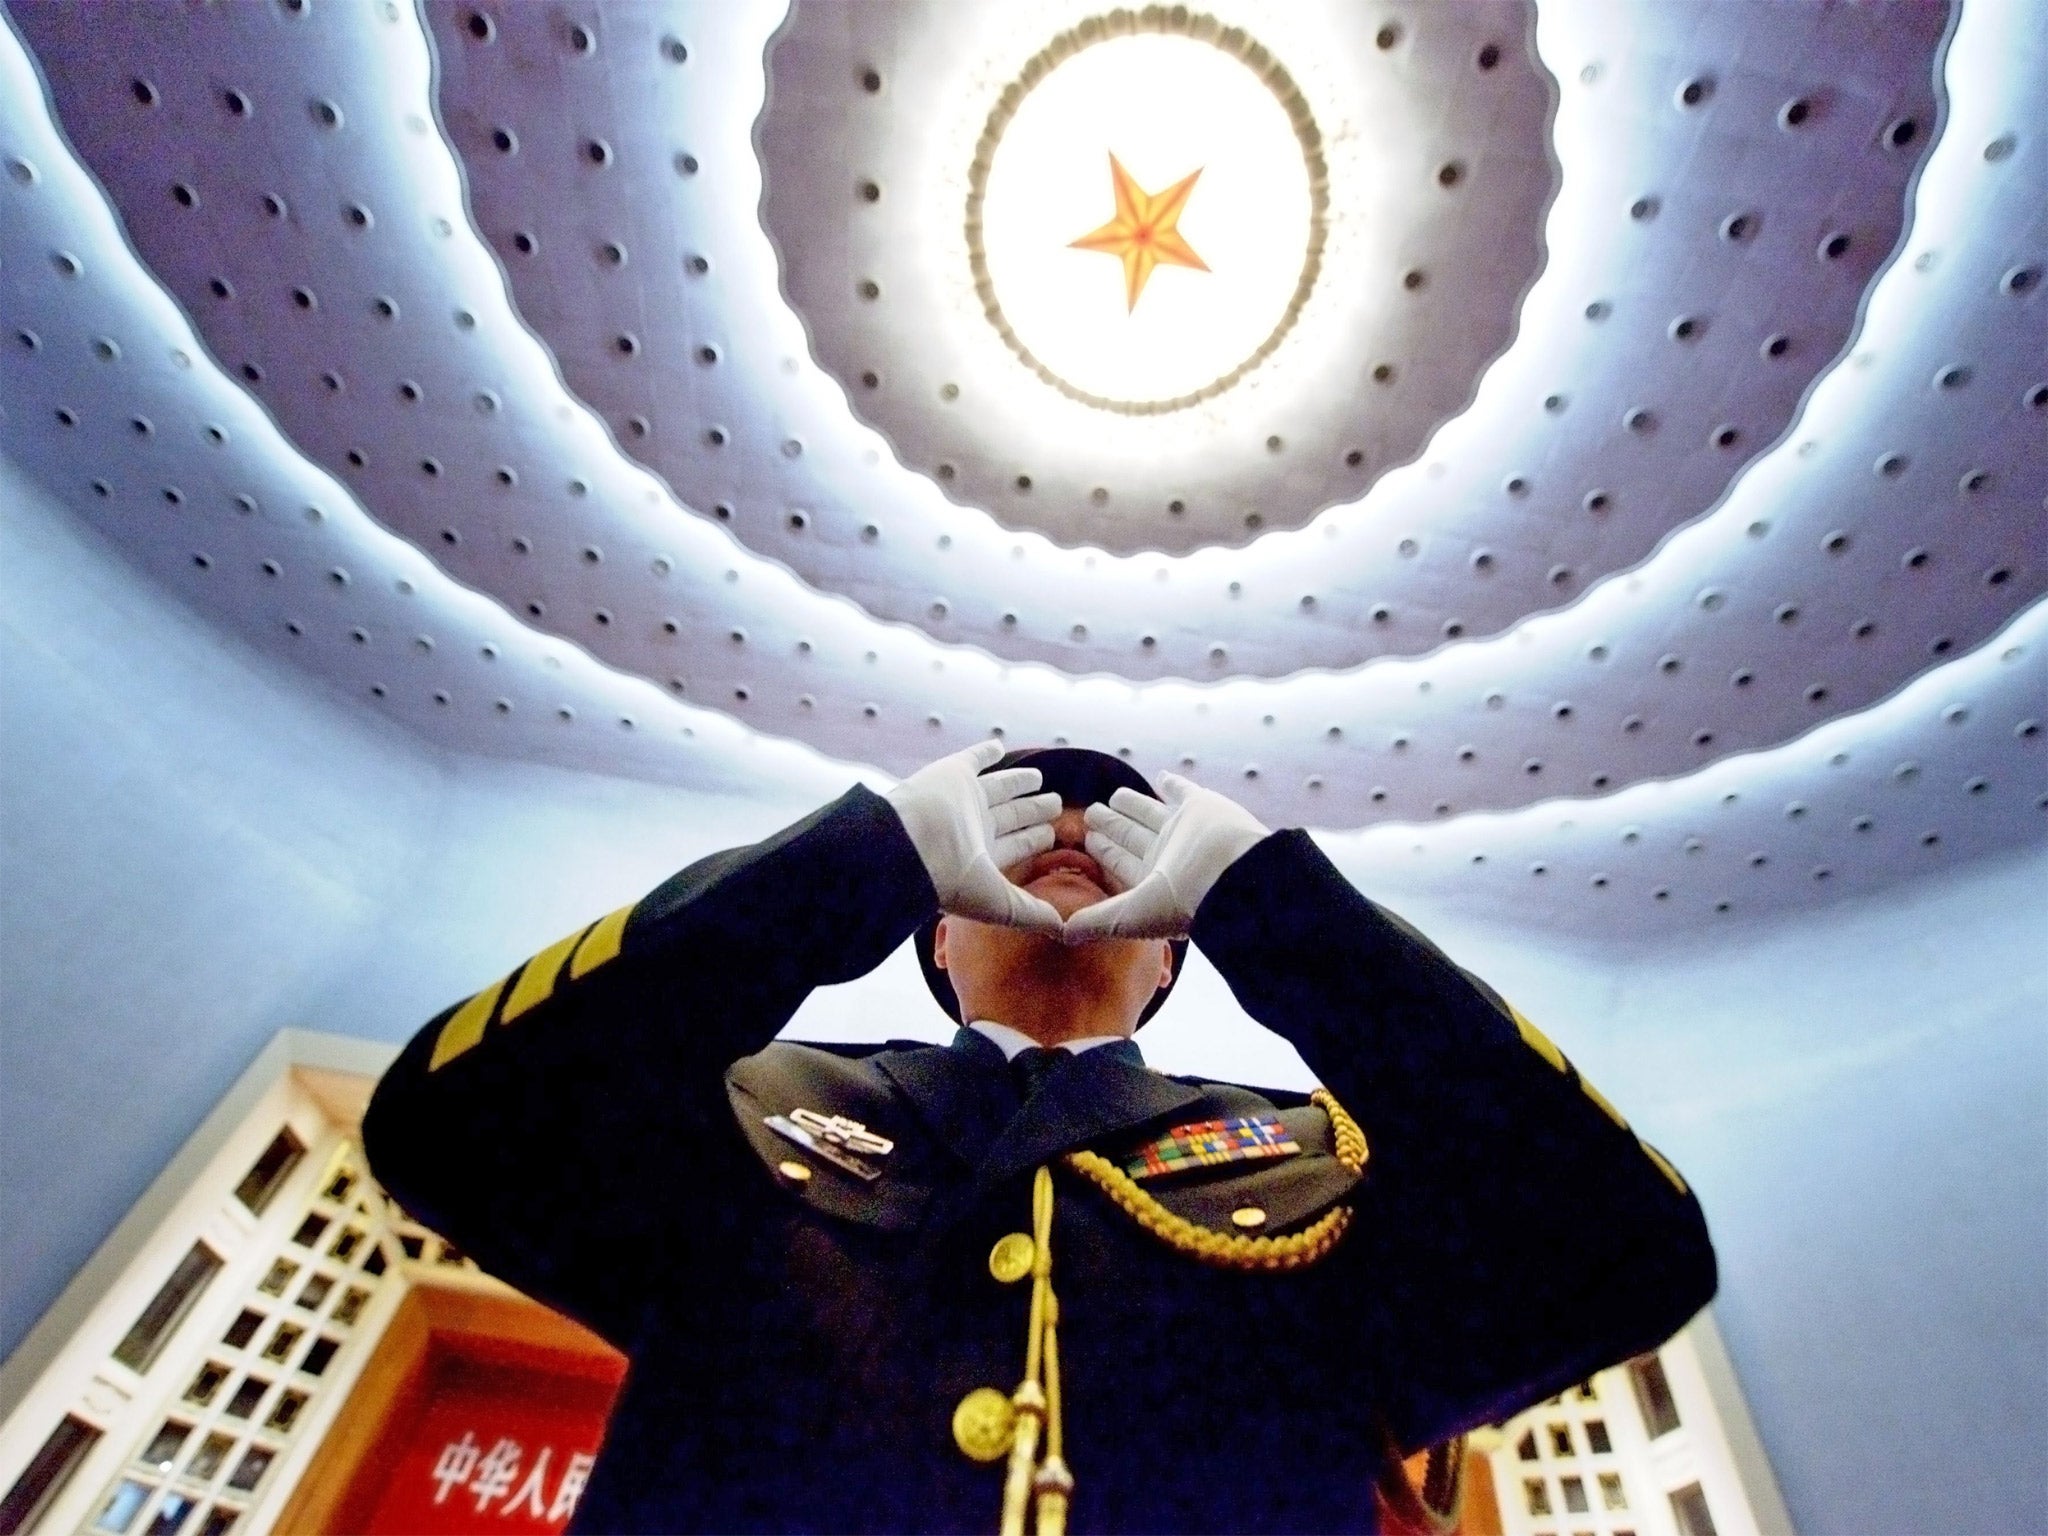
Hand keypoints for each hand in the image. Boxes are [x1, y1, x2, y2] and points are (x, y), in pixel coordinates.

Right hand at [884, 740, 1064, 932]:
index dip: (1034, 841)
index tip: (1053, 836)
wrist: (910, 844)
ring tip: (1038, 778)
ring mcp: (963, 800)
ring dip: (1018, 783)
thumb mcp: (1000, 904)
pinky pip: (972, 759)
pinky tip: (999, 746)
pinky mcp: (953, 773)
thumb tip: (1066, 932)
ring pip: (998, 788)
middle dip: (1032, 811)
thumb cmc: (951, 880)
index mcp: (982, 858)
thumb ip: (1032, 913)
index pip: (1016, 847)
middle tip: (1056, 804)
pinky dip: (985, 752)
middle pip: (1011, 816)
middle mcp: (973, 828)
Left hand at [1063, 773, 1269, 941]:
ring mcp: (1185, 830)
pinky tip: (1161, 778)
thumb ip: (1095, 921)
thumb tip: (1061, 934)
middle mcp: (1169, 856)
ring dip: (1133, 805)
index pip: (1122, 863)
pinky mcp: (1200, 806)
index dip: (1105, 853)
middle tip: (1092, 813)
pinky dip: (1173, 785)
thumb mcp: (1129, 916)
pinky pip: (1183, 791)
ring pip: (1151, 813)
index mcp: (1153, 883)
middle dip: (1113, 826)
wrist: (1232, 875)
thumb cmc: (1182, 903)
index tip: (1087, 840)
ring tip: (1115, 797)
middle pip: (1133, 836)